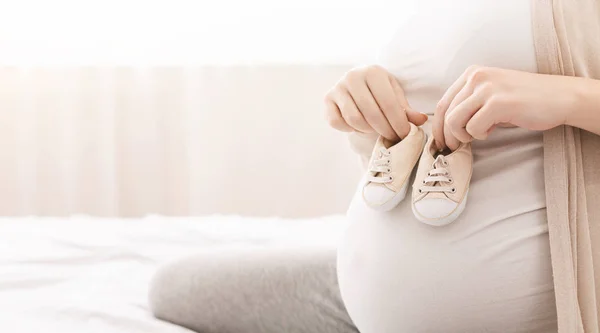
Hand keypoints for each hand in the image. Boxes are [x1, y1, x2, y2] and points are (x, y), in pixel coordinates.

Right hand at [324, 65, 427, 141]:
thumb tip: (421, 120)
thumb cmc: (379, 92)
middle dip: (385, 130)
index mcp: (373, 71)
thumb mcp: (395, 96)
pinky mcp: (327, 99)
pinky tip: (358, 127)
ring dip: (368, 131)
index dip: (398, 123)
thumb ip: (407, 110)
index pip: (388, 103)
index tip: (405, 135)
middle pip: (371, 113)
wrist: (357, 84)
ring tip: (377, 131)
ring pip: (354, 119)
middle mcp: (353, 76)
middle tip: (393, 138)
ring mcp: (338, 87)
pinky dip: (348, 129)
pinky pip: (337, 122)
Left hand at [433, 65, 573, 150]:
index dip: (438, 127)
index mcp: (472, 73)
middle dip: (448, 136)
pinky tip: (492, 130)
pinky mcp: (498, 103)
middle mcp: (476, 77)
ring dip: (463, 136)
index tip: (442, 142)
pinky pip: (473, 128)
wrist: (561, 97)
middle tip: (457, 147)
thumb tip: (445, 128)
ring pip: (454, 121)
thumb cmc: (525, 101)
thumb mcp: (491, 95)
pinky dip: (480, 135)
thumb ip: (469, 105)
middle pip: (444, 114)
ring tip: (479, 135)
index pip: (441, 103)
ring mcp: (487, 88)